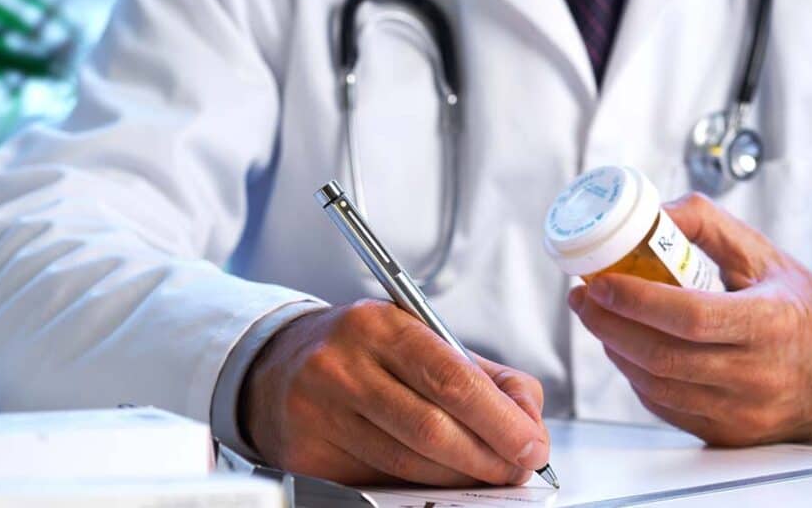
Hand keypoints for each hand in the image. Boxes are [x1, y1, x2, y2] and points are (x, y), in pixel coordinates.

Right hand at [241, 301, 549, 485]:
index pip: (451, 379)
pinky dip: (419, 487)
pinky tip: (441, 479)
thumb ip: (483, 375)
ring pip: (407, 464)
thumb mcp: (421, 339)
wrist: (279, 364)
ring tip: (488, 475)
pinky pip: (378, 481)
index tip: (532, 443)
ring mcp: (320, 412)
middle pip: (431, 428)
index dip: (500, 420)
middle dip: (488, 457)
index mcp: (381, 326)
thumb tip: (528, 417)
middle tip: (518, 468)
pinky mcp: (308, 454)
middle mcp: (344, 365)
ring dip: (459, 478)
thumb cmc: (363, 351)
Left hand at [569, 193, 811, 445]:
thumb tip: (654, 212)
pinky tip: (629, 350)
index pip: (688, 316)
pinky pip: (667, 407)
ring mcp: (742, 412)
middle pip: (661, 356)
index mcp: (770, 323)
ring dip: (617, 351)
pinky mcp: (729, 434)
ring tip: (601, 319)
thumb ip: (709, 225)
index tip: (598, 282)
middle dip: (608, 325)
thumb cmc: (801, 308)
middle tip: (584, 298)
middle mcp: (757, 375)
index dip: (634, 300)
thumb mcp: (765, 255)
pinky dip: (639, 377)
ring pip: (656, 386)